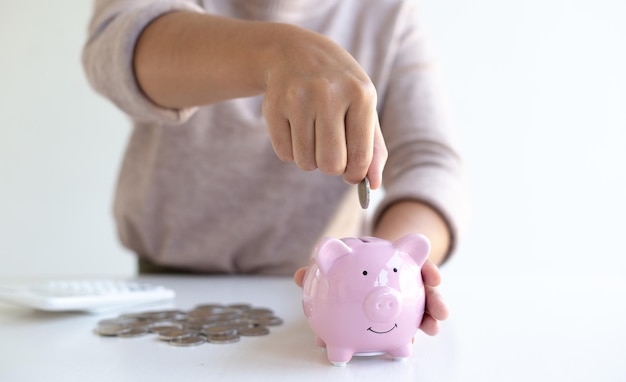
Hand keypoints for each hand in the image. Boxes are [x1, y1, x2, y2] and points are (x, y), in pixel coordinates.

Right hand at [262, 25, 386, 188]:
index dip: (356, 174)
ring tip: (313, 134)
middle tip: (331, 152)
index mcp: (360, 94)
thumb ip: (373, 147)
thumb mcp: (362, 107)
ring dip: (311, 158)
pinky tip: (295, 127)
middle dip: (332, 167)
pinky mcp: (273, 107)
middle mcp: (328, 94)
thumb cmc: (338, 88)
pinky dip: (292, 150)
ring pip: (305, 162)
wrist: (295, 52)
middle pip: (331, 164)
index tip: (352, 174)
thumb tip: (374, 185)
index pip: (360, 156)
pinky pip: (285, 154)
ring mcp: (298, 99)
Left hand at [292, 259, 448, 335]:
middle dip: (434, 298)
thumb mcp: (339, 263)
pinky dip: (410, 331)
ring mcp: (405, 293)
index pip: (413, 260)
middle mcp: (402, 275)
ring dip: (429, 317)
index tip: (435, 279)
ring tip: (433, 329)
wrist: (358, 269)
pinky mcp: (403, 311)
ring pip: (421, 304)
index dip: (426, 269)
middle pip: (423, 284)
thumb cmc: (349, 264)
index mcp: (391, 259)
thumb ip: (322, 268)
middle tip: (440, 313)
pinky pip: (408, 322)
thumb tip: (298, 276)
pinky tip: (409, 344)